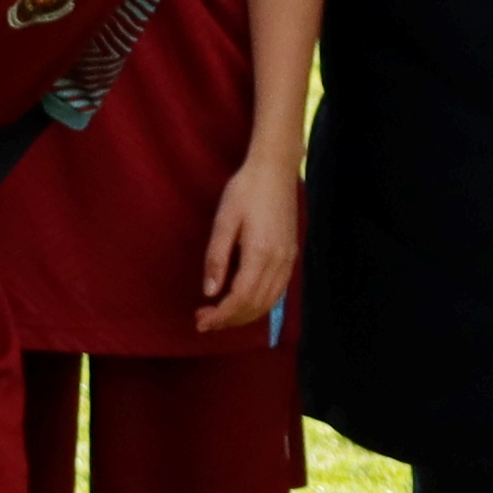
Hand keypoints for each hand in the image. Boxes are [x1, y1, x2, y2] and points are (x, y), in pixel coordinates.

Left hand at [197, 155, 307, 332]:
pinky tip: (243, 304)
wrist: (275, 170)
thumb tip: (209, 292)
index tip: (201, 322)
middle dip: (230, 320)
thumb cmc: (246, 190)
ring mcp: (288, 260)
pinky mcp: (291, 255)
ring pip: (269, 302)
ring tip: (220, 317)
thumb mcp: (224, 220)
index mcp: (261, 253)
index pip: (240, 298)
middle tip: (204, 322)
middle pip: (255, 305)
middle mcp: (279, 261)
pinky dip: (260, 304)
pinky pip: (278, 291)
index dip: (221, 315)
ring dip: (244, 316)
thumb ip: (216, 258)